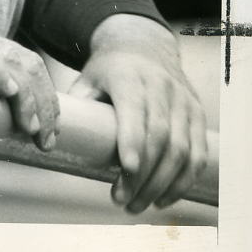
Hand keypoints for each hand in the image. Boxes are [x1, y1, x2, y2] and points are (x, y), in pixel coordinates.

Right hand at [0, 13, 58, 149]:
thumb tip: (1, 134)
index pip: (31, 66)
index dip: (48, 101)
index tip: (50, 136)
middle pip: (31, 65)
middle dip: (46, 105)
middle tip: (46, 141)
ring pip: (13, 61)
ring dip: (29, 98)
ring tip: (31, 129)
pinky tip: (9, 91)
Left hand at [71, 13, 207, 212]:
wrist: (144, 46)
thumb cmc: (109, 70)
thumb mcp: (87, 78)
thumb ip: (77, 105)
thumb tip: (53, 136)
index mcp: (129, 76)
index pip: (135, 110)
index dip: (132, 141)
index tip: (125, 170)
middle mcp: (161, 86)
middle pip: (159, 137)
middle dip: (142, 175)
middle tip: (122, 202)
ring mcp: (183, 100)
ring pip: (182, 149)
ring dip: (162, 184)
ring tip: (138, 205)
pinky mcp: (197, 114)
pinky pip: (198, 153)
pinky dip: (184, 180)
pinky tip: (164, 198)